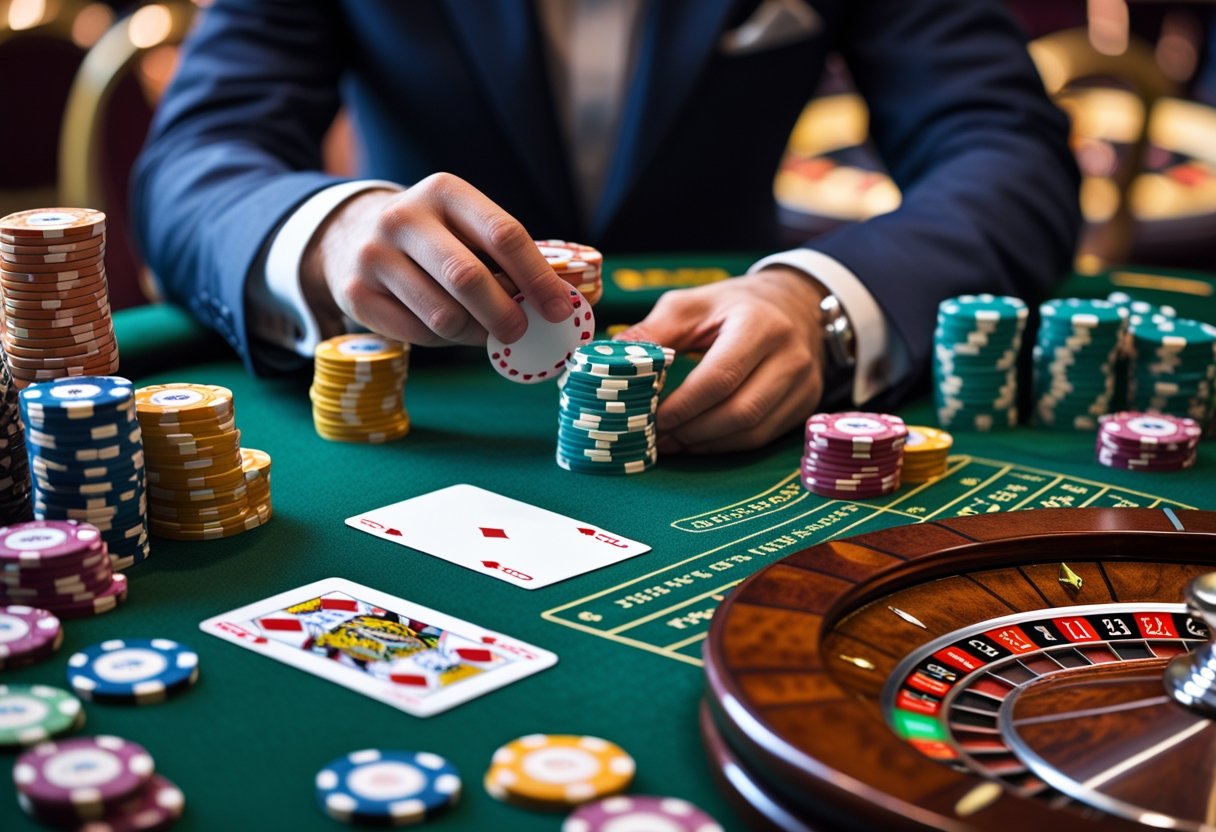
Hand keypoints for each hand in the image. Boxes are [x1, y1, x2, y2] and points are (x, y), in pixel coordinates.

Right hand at [300, 173, 574, 346]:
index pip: (504, 234)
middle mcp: (404, 217)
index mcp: (445, 191)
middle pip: (469, 278)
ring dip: (474, 333)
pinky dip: (443, 341)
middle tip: (522, 332)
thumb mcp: (469, 228)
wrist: (350, 234)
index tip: (561, 309)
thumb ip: (516, 258)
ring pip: (443, 315)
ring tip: (484, 330)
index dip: (538, 277)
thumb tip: (585, 299)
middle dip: (505, 314)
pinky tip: (447, 328)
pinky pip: (417, 334)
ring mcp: (373, 255)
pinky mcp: (355, 293)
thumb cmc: (437, 238)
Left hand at [617, 267, 828, 452]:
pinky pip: (763, 437)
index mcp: (759, 325)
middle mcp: (790, 356)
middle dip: (692, 430)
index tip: (651, 417)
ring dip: (706, 444)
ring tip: (672, 442)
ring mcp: (804, 383)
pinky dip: (725, 445)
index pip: (720, 378)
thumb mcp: (690, 306)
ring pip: (752, 431)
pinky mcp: (806, 403)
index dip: (683, 406)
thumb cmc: (731, 305)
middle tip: (657, 437)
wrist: (793, 304)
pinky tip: (698, 441)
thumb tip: (608, 361)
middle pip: (739, 411)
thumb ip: (652, 333)